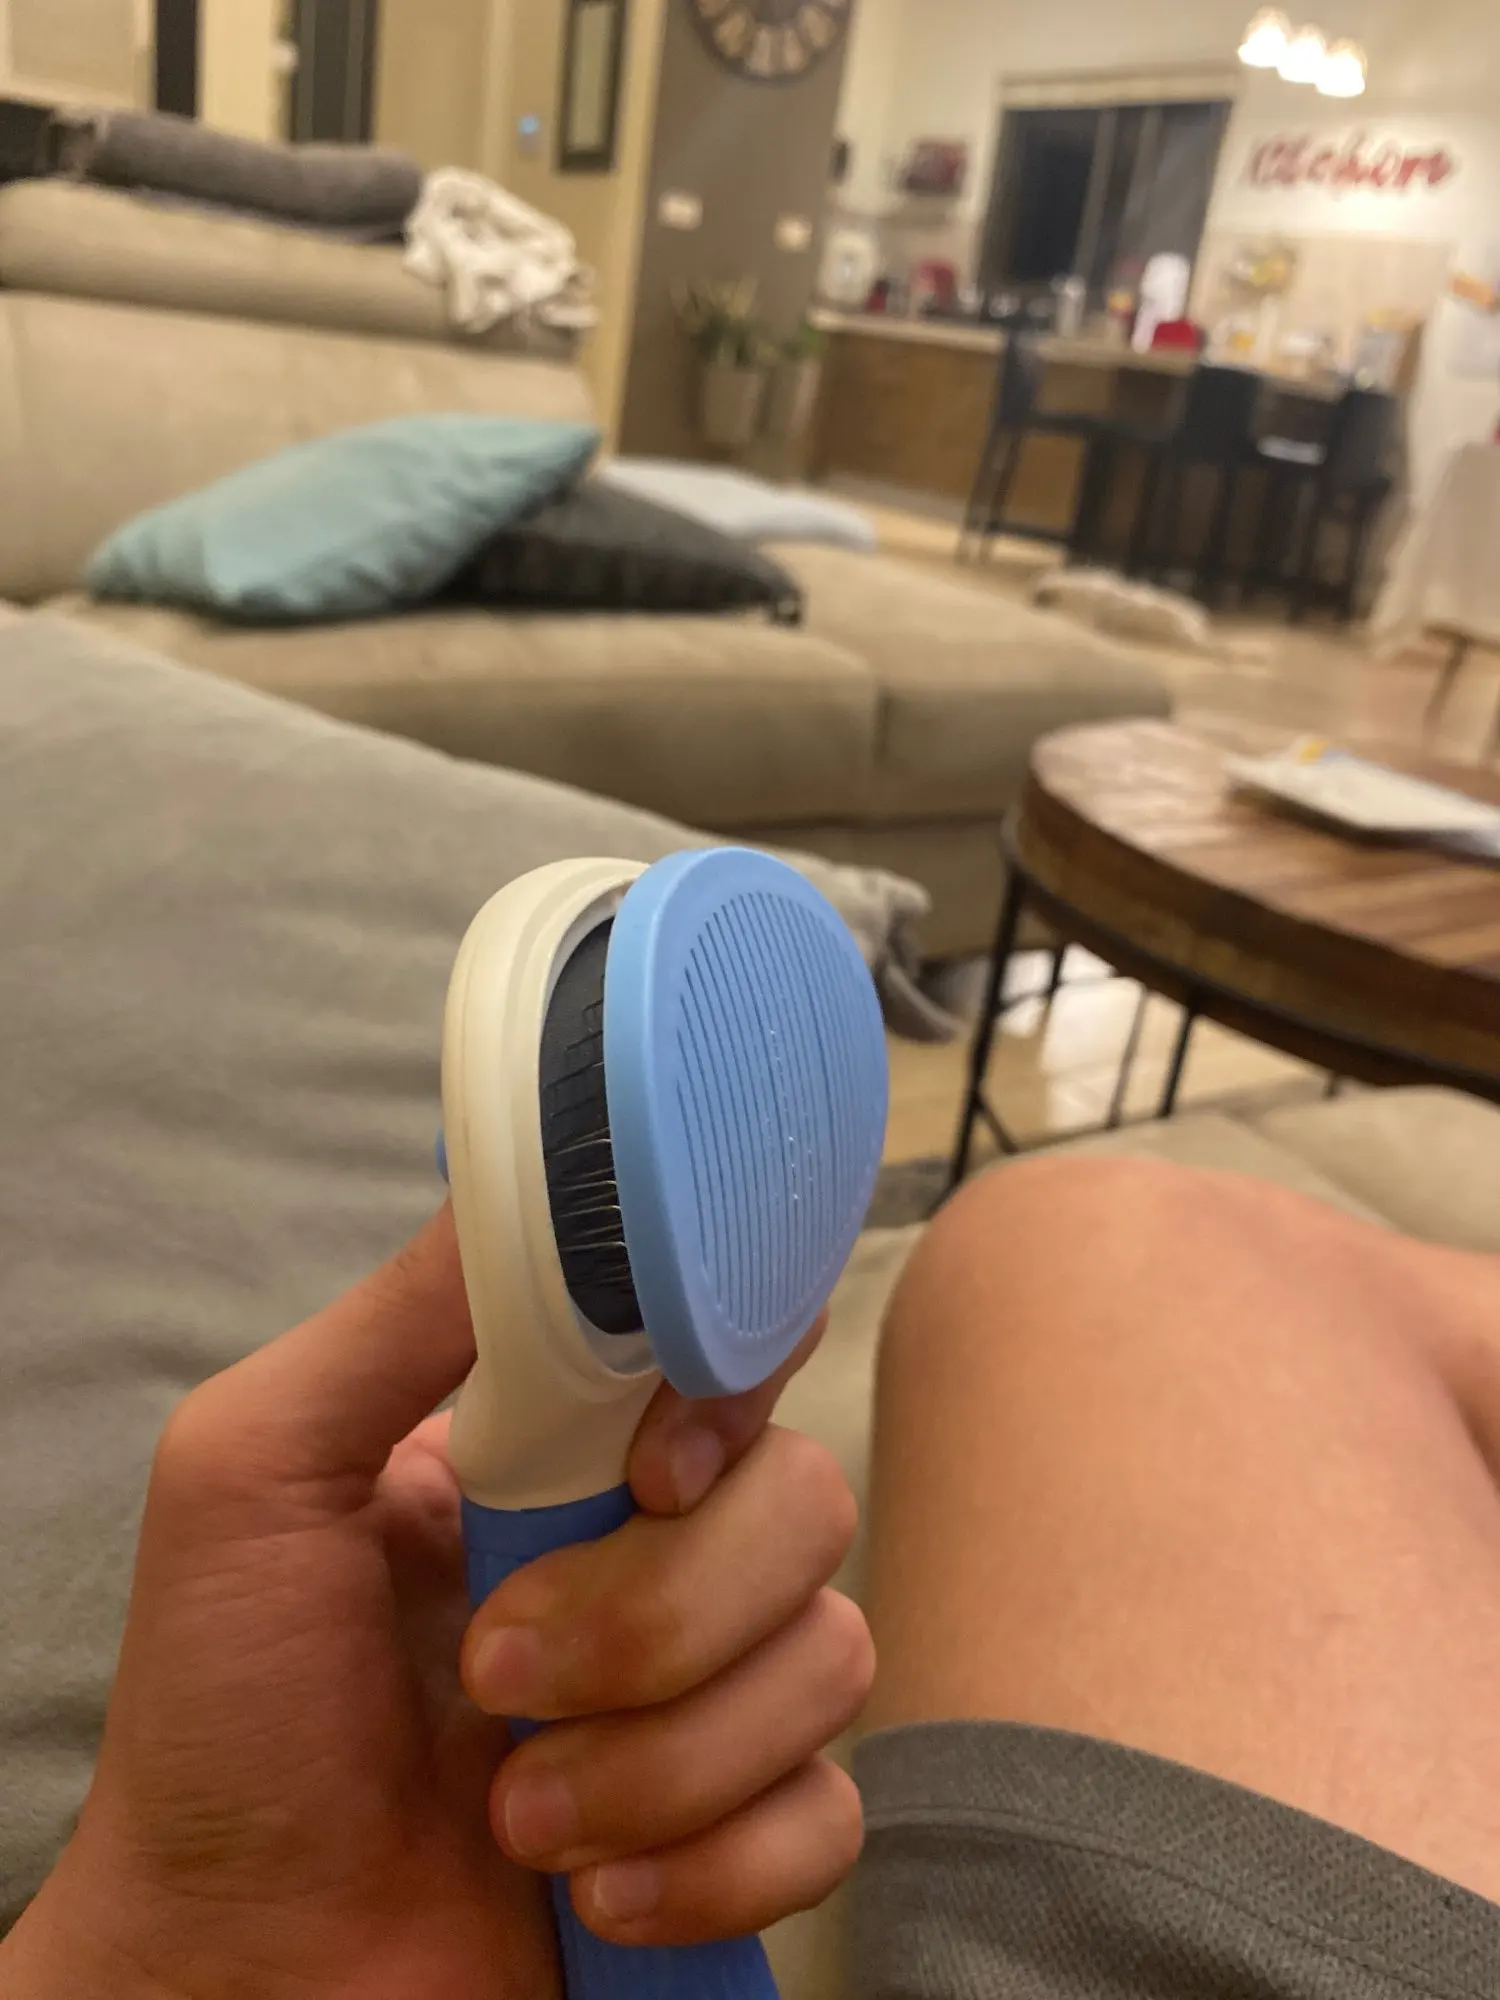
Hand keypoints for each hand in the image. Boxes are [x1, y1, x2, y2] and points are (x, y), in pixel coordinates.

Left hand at [2, 1209, 870, 1999]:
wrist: (236, 1969)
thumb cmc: (226, 1717)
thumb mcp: (259, 1468)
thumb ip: (406, 1317)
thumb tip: (547, 1174)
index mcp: (564, 1447)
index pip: (732, 1348)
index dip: (727, 1388)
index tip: (654, 1468)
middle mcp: (654, 1549)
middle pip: (807, 1501)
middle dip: (654, 1617)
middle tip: (494, 1680)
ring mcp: (706, 1693)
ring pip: (830, 1659)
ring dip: (659, 1760)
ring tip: (513, 1813)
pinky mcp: (738, 1832)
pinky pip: (829, 1818)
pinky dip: (708, 1866)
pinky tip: (587, 1894)